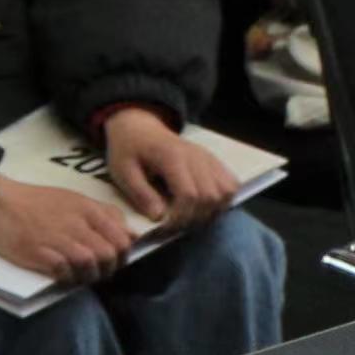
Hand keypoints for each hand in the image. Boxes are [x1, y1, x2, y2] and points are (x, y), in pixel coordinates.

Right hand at [0, 176, 136, 286]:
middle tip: (97, 273)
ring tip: (79, 276)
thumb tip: (132, 236)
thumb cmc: (36, 201)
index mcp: (89, 209)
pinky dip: (66, 278)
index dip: (123, 255)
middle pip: (109, 254)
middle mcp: (77, 223)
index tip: (114, 261)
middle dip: (108, 269)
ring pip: (90, 263)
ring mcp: (57, 238)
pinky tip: (62, 276)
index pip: (122, 238)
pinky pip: (63, 271)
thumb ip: (105, 214)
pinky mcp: (38, 252)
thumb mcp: (76, 199)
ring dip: (88, 275)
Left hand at [96, 107, 240, 231]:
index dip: (181, 216)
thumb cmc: (129, 150)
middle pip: (211, 196)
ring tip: (191, 216)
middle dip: (195, 217)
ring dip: (212, 210)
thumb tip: (159, 217)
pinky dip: (223, 200)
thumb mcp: (123, 171)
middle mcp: (196, 157)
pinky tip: (205, 206)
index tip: (166, 226)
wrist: (140, 128)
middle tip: (177, 224)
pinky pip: (231, 183)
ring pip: (226, 191)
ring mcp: (208, 158)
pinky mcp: (213, 161)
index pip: (189, 194)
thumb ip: (141, 194)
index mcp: (172, 158)